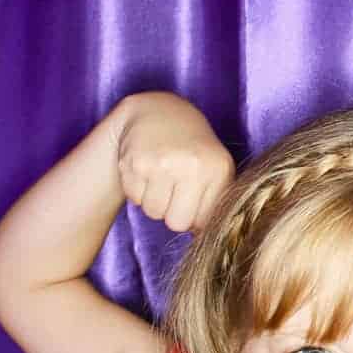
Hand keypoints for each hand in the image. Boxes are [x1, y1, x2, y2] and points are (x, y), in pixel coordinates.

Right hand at [113, 92, 234, 231]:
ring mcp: (161, 163)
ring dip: (155, 201)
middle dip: (173, 213)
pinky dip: (138, 190)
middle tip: (174, 190)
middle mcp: (192, 165)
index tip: (193, 200)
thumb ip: (215, 203)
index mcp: (218, 169)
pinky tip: (146, 169)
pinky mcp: (134, 162)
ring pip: (153, 213)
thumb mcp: (216, 168)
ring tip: (161, 176)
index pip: (204, 222)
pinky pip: (134, 199)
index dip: (195, 216)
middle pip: (177, 223)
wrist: (160, 111)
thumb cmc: (193, 148)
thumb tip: (202, 241)